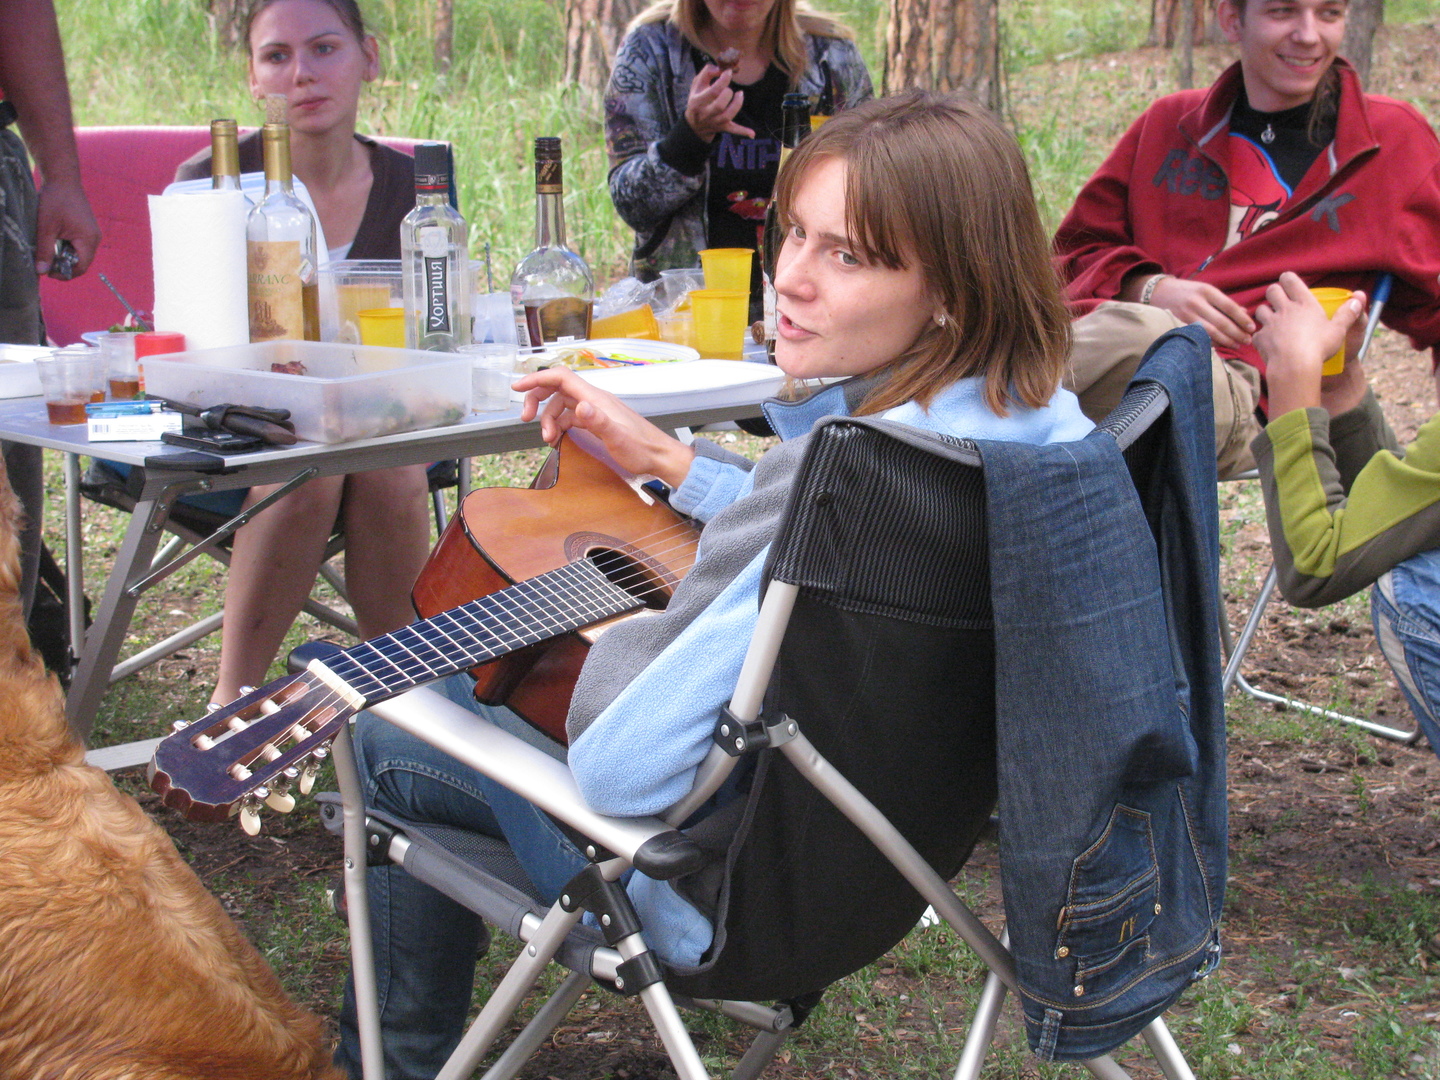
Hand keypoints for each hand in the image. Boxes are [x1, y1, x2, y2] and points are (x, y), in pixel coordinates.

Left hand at [34, 176, 98, 276]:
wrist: (63, 179)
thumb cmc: (55, 201)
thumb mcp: (46, 228)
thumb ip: (44, 250)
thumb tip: (41, 271)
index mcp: (88, 239)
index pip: (81, 266)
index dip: (65, 273)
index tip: (48, 271)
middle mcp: (95, 238)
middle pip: (82, 261)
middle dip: (65, 265)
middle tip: (46, 262)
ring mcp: (93, 233)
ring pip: (80, 253)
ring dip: (65, 256)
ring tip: (49, 251)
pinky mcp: (87, 228)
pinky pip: (80, 245)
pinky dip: (68, 247)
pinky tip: (55, 241)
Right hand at [516, 367, 696, 487]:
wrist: (658, 457)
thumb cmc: (641, 449)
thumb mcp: (618, 438)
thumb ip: (599, 421)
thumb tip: (579, 406)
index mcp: (595, 398)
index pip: (561, 377)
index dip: (537, 378)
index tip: (517, 387)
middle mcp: (593, 400)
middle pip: (557, 388)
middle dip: (537, 399)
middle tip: (525, 418)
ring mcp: (594, 410)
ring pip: (561, 405)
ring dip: (548, 419)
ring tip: (546, 440)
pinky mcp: (596, 422)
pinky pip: (570, 417)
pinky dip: (558, 426)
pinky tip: (556, 439)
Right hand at [683, 65, 754, 141]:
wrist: (694, 125)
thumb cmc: (698, 99)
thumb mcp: (697, 85)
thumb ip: (707, 72)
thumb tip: (721, 68)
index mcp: (697, 102)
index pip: (713, 91)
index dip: (723, 80)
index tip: (729, 72)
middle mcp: (706, 114)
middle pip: (719, 105)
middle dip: (727, 93)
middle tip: (728, 89)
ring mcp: (715, 122)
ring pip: (728, 115)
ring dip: (737, 104)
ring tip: (740, 94)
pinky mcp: (723, 128)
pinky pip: (733, 131)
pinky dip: (743, 132)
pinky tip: (752, 134)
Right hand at [1147, 277, 1255, 349]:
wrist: (1158, 292)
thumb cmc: (1187, 291)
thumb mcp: (1205, 290)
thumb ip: (1223, 301)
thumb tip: (1244, 313)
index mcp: (1206, 291)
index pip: (1229, 306)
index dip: (1241, 318)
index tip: (1252, 328)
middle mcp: (1197, 302)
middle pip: (1221, 321)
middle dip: (1236, 333)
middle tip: (1247, 341)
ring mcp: (1186, 315)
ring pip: (1210, 332)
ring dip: (1226, 340)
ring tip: (1237, 345)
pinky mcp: (1179, 325)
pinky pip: (1199, 336)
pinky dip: (1211, 342)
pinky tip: (1221, 346)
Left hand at [1254, 272, 1366, 418]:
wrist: (1294, 365)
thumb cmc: (1319, 346)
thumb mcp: (1338, 329)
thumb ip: (1348, 313)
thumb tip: (1359, 298)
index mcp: (1304, 303)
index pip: (1290, 279)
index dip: (1287, 279)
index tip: (1289, 283)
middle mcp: (1284, 309)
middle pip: (1271, 290)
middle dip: (1274, 293)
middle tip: (1281, 301)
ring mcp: (1270, 323)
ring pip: (1260, 310)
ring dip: (1265, 313)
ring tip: (1274, 321)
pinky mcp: (1260, 338)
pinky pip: (1257, 333)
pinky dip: (1261, 337)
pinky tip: (1269, 343)